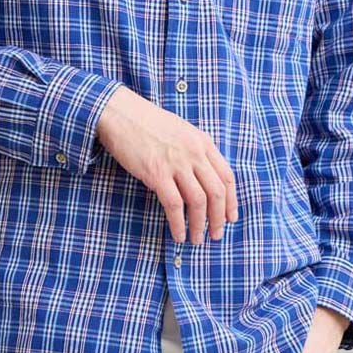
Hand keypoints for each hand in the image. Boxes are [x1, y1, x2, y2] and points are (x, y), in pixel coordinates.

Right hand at [96, 85, 237, 244]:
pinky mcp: (156, 173)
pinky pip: (174, 205)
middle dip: (219, 218)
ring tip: (196, 239)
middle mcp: (194, 152)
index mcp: (202, 142)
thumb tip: (204, 179)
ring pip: (198, 201)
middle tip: (216, 235)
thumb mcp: (181, 131)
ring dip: (199, 225)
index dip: (231, 201)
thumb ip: (195, 151)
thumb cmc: (147, 123)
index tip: (230, 218)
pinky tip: (177, 234)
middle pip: (216, 192)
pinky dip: (178, 223)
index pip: (226, 177)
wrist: (120, 113)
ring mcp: (176, 163)